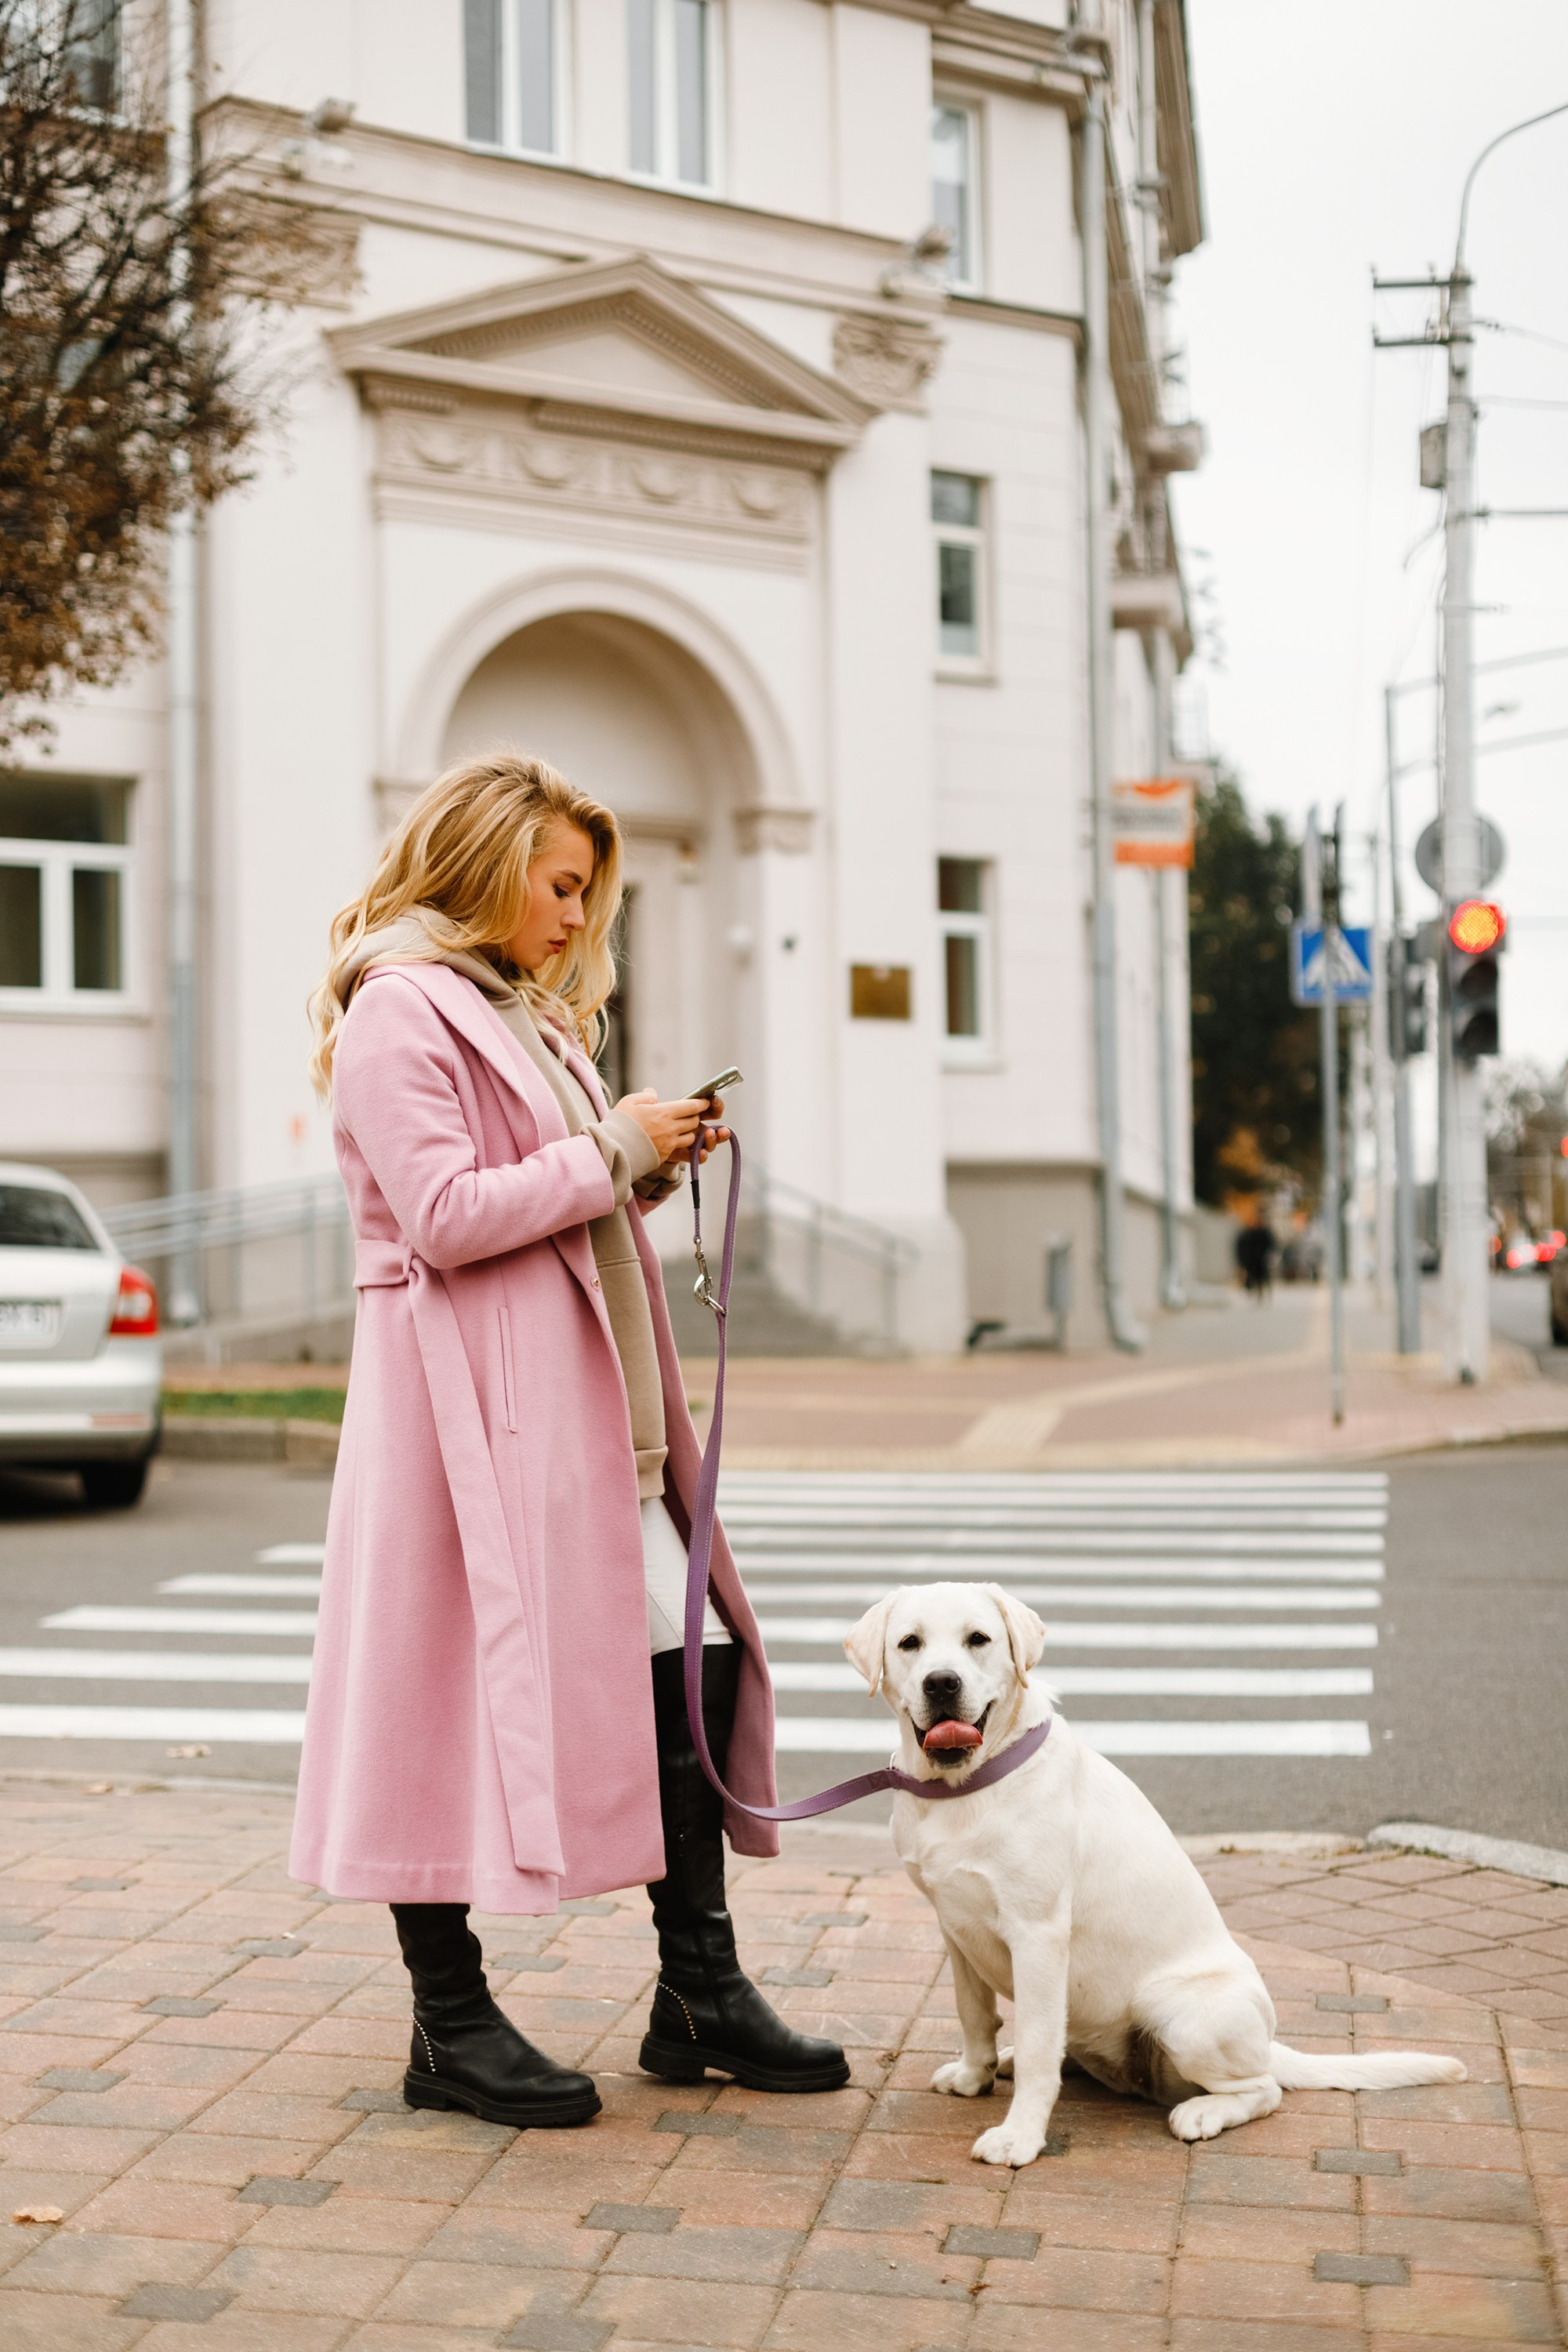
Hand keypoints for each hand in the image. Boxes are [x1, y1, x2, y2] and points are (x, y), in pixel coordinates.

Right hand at [616, 1089, 730, 1164]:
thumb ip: (646, 1096)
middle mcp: (670, 1128)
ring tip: (680, 1129)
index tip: (705, 1101)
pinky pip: (681, 1151)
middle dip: (694, 1117)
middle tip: (690, 1114)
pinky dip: (682, 1145)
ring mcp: (669, 1144)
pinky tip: (674, 1142)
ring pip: (690, 1137)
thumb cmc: (620, 1124)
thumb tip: (654, 1095)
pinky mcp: (666, 1156)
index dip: (701, 1103)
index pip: (691, 1106)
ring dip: (689, 1132)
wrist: (613, 1149)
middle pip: (693, 1121)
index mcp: (664, 1112)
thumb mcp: (630, 1101)